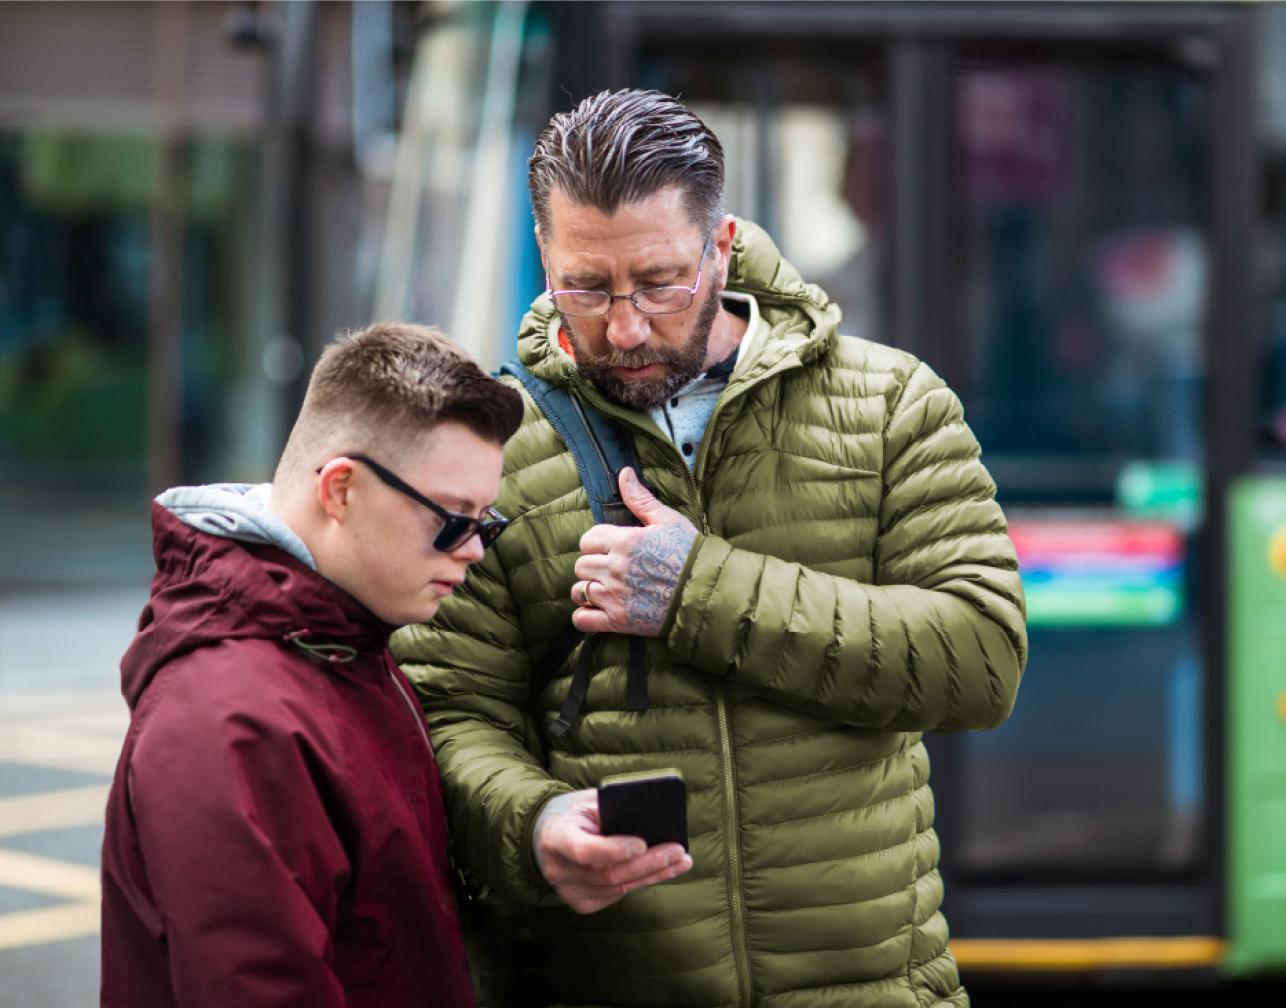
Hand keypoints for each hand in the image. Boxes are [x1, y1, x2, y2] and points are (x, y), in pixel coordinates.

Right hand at [533, 790, 692, 913]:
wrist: (546, 835)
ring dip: (653, 874)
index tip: (642, 842)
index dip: (613, 849)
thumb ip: (612, 810)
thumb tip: (653, 819)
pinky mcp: (581, 903)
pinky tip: (663, 870)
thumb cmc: (573, 812)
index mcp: (555, 838)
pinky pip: (617, 894)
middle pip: (608, 874)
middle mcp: (558, 870)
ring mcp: (568, 892)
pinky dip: (642, 881)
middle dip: (647, 863)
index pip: (583, 850)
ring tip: (681, 860)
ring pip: (618, 888)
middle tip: (677, 851)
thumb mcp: (586, 801)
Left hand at [571, 468, 697, 636]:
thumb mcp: (668, 521)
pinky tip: (598, 611)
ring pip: (579, 591)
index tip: (610, 549)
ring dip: (588, 590)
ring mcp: (615, 596)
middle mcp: (614, 568)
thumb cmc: (691, 555)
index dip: (597, 543)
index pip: (588, 539)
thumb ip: (641, 499)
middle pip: (581, 565)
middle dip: (593, 566)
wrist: (707, 593)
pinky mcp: (618, 621)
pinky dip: (586, 616)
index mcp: (624, 541)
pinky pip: (582, 619)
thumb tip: (624, 473)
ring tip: (605, 590)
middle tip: (611, 570)